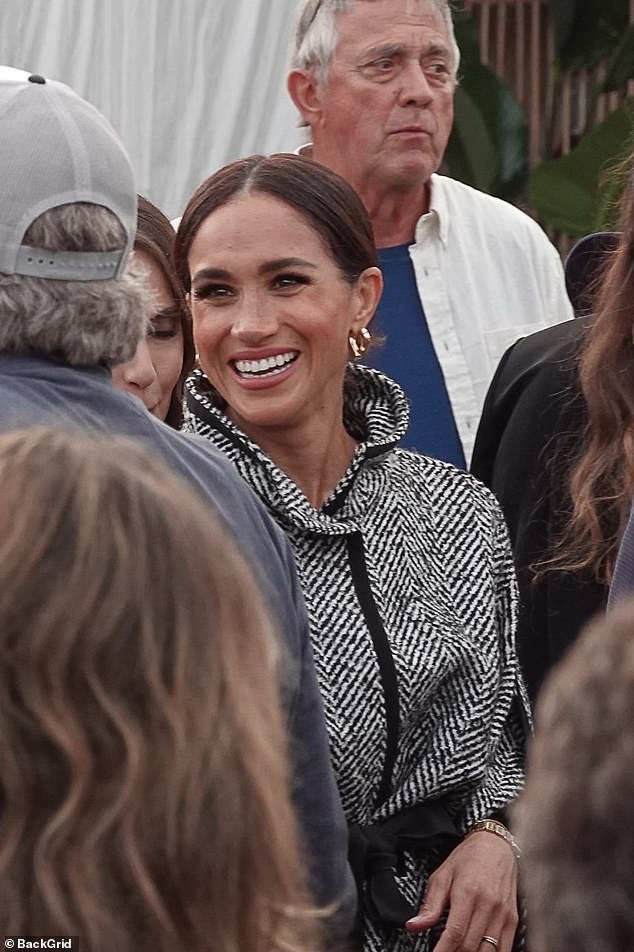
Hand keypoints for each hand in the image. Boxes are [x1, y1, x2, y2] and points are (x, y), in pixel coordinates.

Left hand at [405, 831, 518, 951]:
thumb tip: (414, 926)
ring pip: (488, 950)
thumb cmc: (468, 858)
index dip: (443, 951)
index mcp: (467, 892)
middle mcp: (488, 905)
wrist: (496, 845)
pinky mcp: (513, 918)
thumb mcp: (443, 875)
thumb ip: (430, 905)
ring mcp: (503, 913)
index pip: (455, 933)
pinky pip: (504, 948)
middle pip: (470, 945)